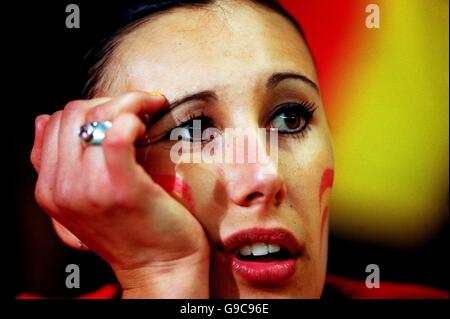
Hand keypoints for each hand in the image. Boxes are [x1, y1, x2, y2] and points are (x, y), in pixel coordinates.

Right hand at [30, 92, 209, 297]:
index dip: (89, 108)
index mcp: (50, 189)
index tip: (120, 111)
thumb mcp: (84, 200)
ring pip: (95, 117)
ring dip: (129, 103)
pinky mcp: (121, 187)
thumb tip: (42, 120)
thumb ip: (61, 165)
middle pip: (73, 113)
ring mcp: (89, 188)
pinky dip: (132, 118)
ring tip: (149, 110)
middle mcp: (62, 188)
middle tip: (139, 107)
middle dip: (109, 101)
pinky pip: (116, 135)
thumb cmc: (134, 231)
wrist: (161, 267)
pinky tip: (146, 124)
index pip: (55, 122)